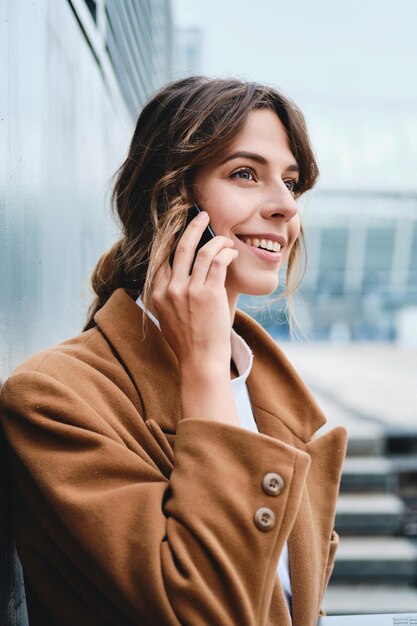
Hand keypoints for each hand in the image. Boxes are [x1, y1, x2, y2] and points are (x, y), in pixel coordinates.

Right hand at [151, 211, 238, 374]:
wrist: (200, 362)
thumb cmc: (188, 342)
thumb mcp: (167, 316)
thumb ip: (169, 295)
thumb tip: (179, 275)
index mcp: (157, 293)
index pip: (163, 256)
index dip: (174, 238)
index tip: (183, 228)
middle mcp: (170, 289)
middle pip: (181, 246)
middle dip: (194, 226)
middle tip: (203, 215)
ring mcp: (188, 290)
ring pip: (203, 251)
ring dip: (217, 241)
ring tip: (225, 239)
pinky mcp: (208, 293)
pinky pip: (218, 262)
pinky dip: (227, 253)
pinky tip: (232, 253)